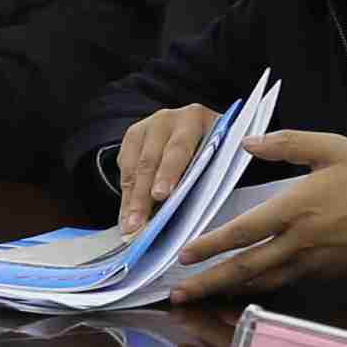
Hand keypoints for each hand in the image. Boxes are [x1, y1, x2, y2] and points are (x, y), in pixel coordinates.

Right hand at [109, 101, 222, 230]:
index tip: (160, 196)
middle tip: (138, 224)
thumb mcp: (221, 157)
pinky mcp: (132, 138)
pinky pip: (125, 168)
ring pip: (132, 167)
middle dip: (142, 196)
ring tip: (129, 226)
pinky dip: (126, 194)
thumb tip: (188, 210)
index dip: (169, 172)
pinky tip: (127, 214)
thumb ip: (208, 175)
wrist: (207, 132)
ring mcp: (146, 127)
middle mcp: (166, 119)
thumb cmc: (218, 151)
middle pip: (149, 160)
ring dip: (130, 200)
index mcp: (194, 119)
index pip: (178, 148)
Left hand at [165, 130, 346, 300]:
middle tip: (178, 293)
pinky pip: (281, 283)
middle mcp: (298, 242)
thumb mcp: (333, 148)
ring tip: (199, 296)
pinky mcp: (322, 274)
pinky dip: (256, 290)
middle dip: (208, 282)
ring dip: (227, 291)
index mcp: (296, 209)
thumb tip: (246, 142)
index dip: (211, 245)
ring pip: (261, 283)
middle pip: (244, 268)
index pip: (243, 232)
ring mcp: (310, 263)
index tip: (184, 254)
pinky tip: (240, 289)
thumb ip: (287, 143)